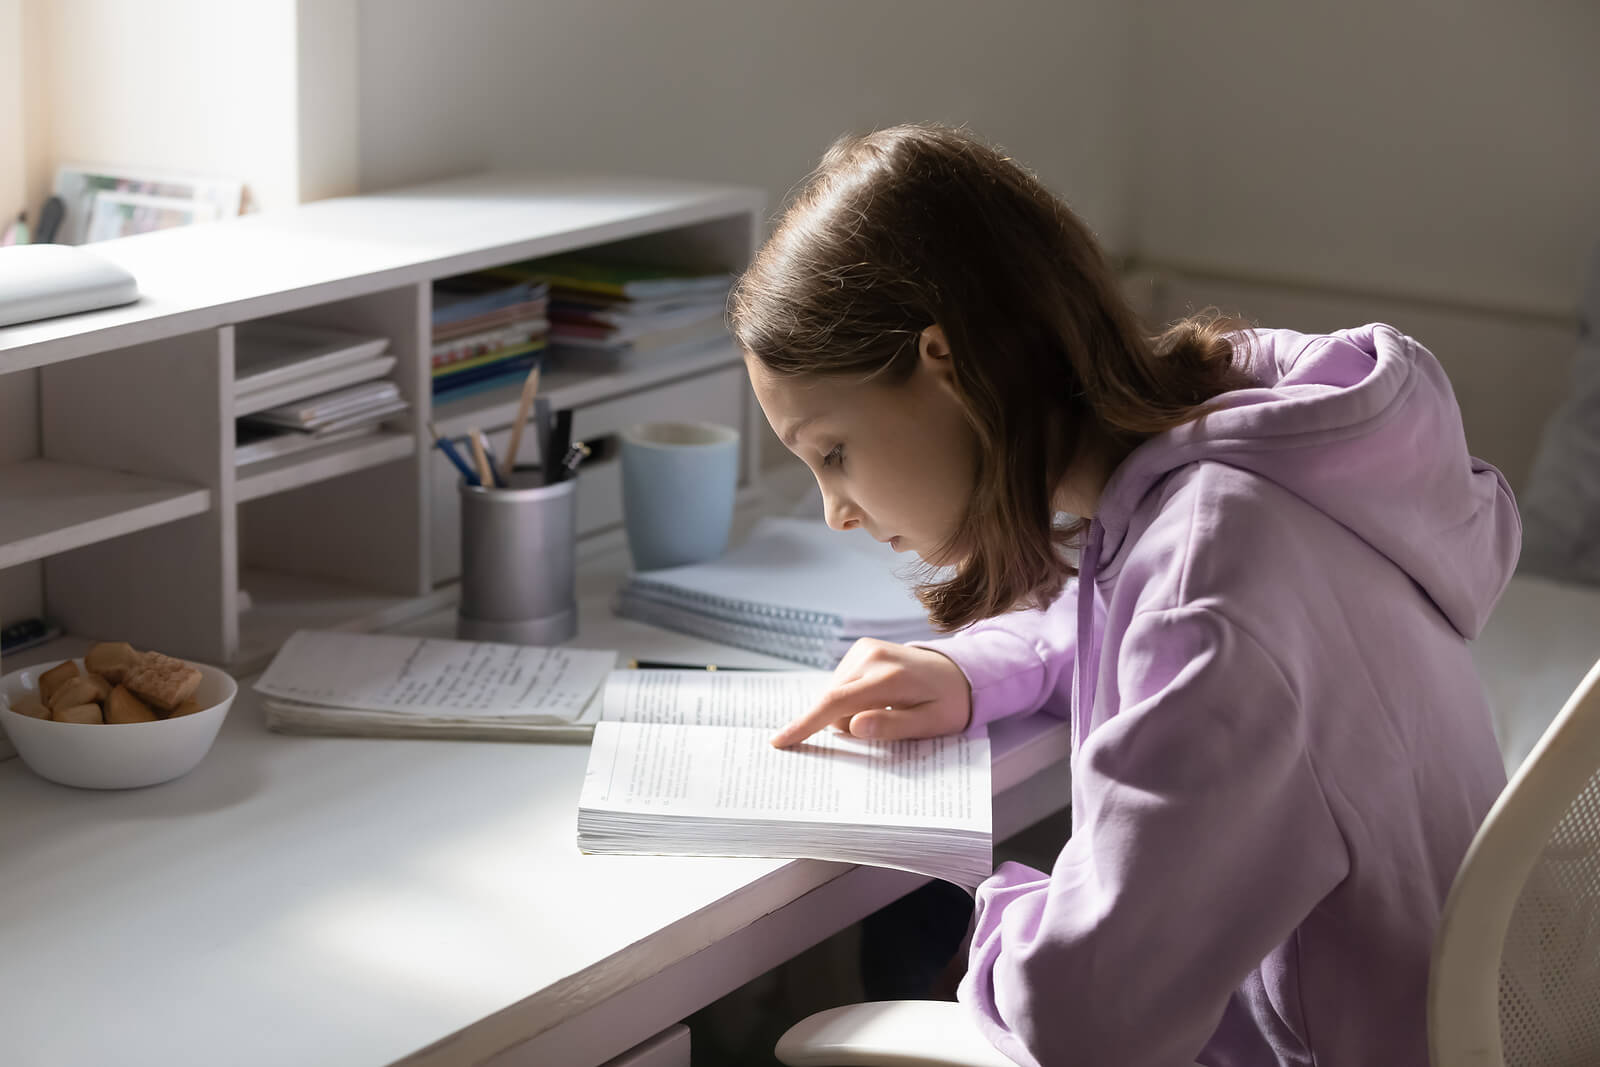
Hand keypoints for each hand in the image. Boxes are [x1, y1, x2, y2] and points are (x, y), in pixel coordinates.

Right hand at [771, 638, 972, 747]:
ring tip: (886, 710)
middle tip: (883, 726)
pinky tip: (878, 698)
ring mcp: (865, 649)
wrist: (961, 672)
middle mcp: (871, 656)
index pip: (835, 703)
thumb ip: (892, 726)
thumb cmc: (948, 704)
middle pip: (831, 702)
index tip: (779, 741)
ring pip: (834, 693)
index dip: (805, 724)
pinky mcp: (863, 648)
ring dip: (850, 711)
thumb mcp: (930, 725)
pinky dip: (852, 698)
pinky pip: (842, 683)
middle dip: (846, 723)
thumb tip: (854, 726)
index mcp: (888, 677)